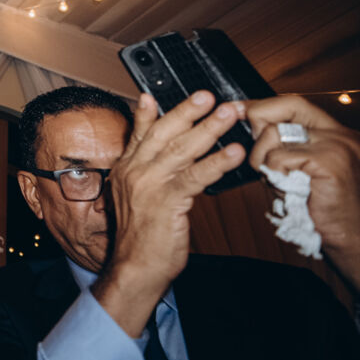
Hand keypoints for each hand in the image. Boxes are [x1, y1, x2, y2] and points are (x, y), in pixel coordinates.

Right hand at [94, 91, 244, 334]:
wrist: (134, 267)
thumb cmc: (141, 238)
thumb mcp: (136, 199)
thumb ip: (147, 174)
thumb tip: (163, 159)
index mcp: (126, 169)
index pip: (138, 134)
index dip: (147, 112)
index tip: (151, 92)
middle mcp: (134, 171)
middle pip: (162, 132)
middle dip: (187, 111)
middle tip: (208, 95)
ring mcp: (149, 184)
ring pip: (182, 149)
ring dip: (209, 128)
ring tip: (229, 114)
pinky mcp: (166, 201)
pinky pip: (195, 177)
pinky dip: (216, 163)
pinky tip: (234, 154)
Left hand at [245, 95, 359, 296]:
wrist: (348, 238)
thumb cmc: (318, 206)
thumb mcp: (298, 167)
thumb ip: (282, 143)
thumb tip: (246, 117)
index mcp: (336, 133)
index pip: (294, 103)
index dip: (262, 105)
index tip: (238, 109)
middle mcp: (341, 134)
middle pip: (288, 105)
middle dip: (259, 120)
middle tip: (256, 146)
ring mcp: (338, 146)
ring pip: (275, 134)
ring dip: (264, 160)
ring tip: (280, 180)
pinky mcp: (329, 162)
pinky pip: (278, 158)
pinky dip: (274, 175)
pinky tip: (290, 189)